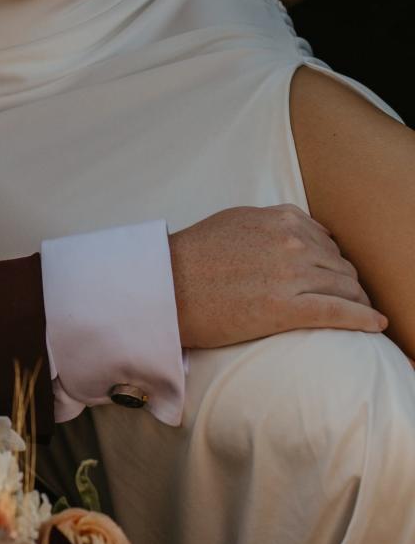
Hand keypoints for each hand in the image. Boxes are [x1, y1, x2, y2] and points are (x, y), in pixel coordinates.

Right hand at [169, 204, 387, 349]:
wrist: (167, 284)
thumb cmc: (194, 255)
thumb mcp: (236, 221)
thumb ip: (271, 223)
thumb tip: (297, 230)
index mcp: (281, 219)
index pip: (327, 241)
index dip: (332, 262)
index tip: (333, 277)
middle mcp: (292, 242)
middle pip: (340, 265)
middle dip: (347, 284)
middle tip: (349, 301)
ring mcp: (291, 274)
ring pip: (344, 288)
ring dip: (356, 302)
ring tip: (361, 315)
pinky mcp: (285, 308)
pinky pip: (338, 312)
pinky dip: (363, 319)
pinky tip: (375, 325)